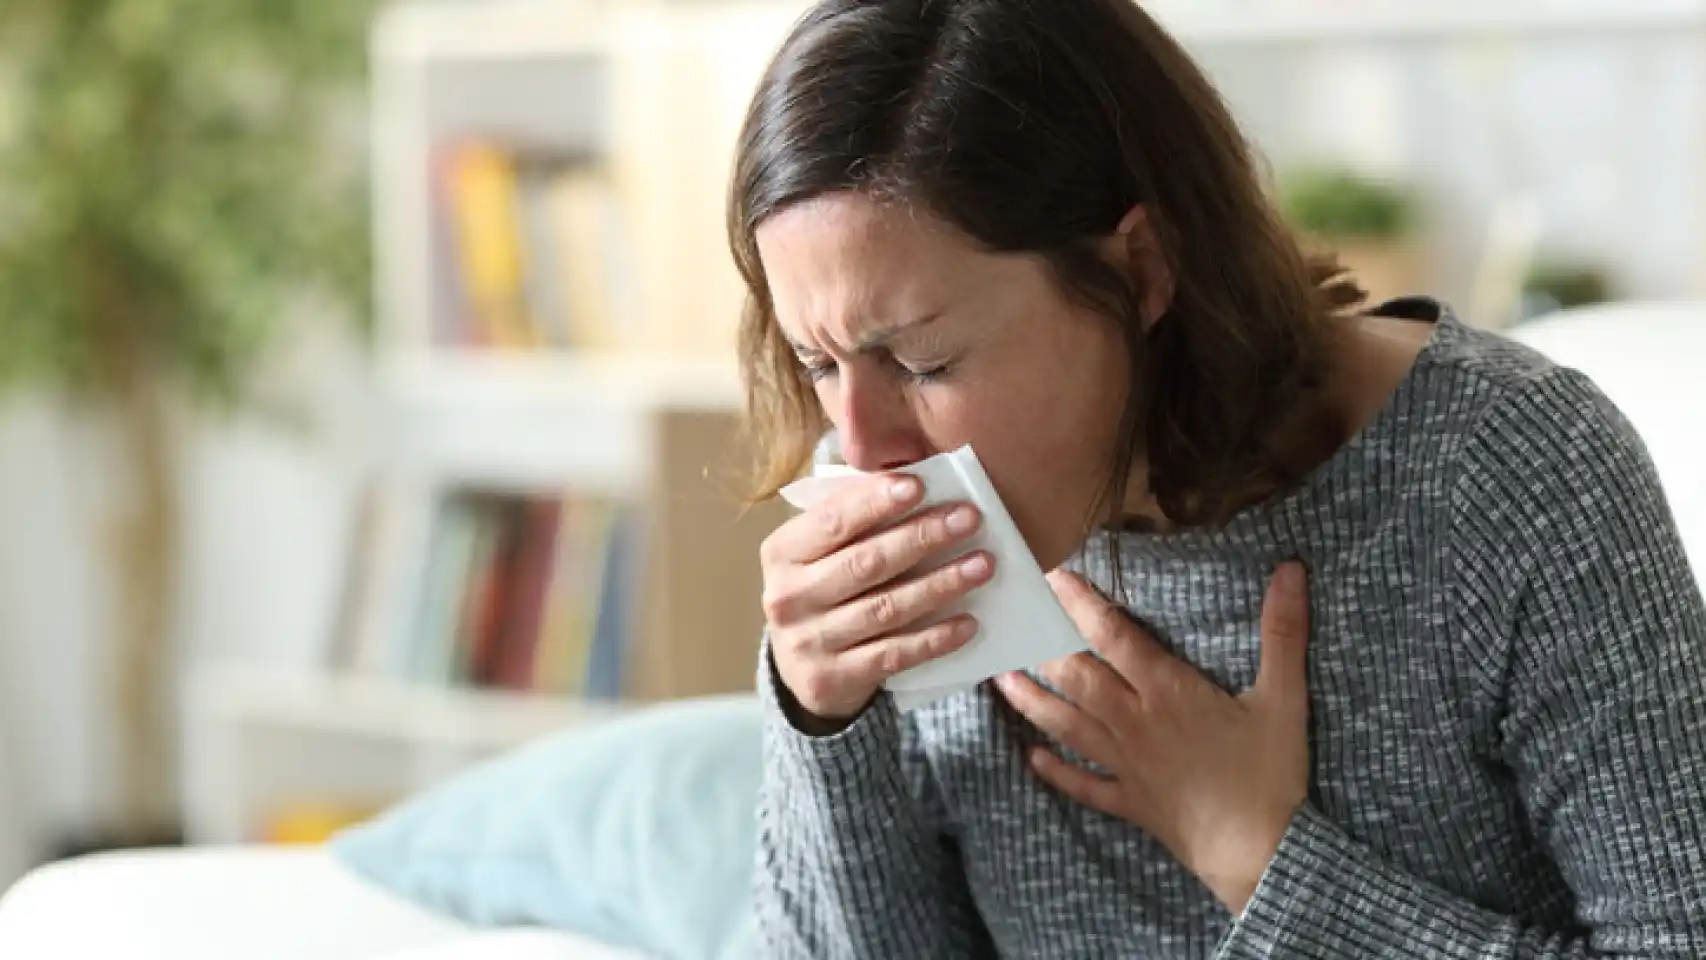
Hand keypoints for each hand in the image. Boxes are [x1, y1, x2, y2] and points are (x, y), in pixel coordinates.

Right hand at [762, 474, 994, 727]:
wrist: (797, 667)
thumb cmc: (821, 589)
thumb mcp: (819, 551)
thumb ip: (852, 519)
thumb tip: (912, 482)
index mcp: (782, 553)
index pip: (832, 521)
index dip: (875, 502)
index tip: (920, 486)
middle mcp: (787, 597)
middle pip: (866, 562)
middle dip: (922, 537)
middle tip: (968, 519)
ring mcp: (808, 642)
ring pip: (886, 608)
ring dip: (940, 584)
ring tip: (982, 565)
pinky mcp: (832, 679)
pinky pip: (893, 654)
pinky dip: (934, 638)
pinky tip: (967, 622)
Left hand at [996, 563, 1310, 914]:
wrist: (1259, 853)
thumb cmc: (1270, 774)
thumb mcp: (1284, 698)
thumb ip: (1283, 631)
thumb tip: (1291, 569)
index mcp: (1167, 692)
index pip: (1115, 637)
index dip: (1082, 604)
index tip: (1054, 578)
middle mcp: (1134, 722)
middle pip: (1077, 678)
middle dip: (1043, 647)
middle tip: (1013, 623)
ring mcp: (1125, 764)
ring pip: (1066, 725)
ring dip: (1031, 701)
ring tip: (1001, 679)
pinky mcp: (1128, 801)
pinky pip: (1083, 784)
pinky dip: (1056, 770)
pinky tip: (1032, 758)